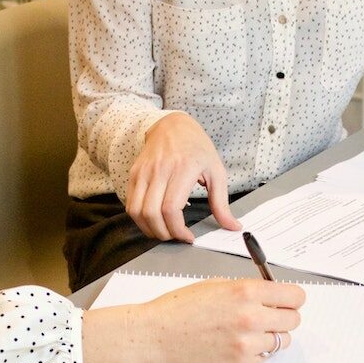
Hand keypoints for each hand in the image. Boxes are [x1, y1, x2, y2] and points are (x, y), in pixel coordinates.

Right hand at [81, 279, 305, 362]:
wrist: (157, 335)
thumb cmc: (181, 307)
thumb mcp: (218, 285)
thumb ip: (249, 290)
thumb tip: (273, 295)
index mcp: (246, 292)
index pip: (295, 296)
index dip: (291, 298)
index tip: (287, 300)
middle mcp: (252, 318)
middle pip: (293, 320)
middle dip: (283, 316)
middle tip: (269, 315)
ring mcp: (247, 344)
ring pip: (282, 341)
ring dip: (272, 335)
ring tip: (250, 331)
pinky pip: (264, 357)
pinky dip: (256, 352)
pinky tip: (236, 344)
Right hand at [126, 112, 241, 241]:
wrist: (173, 125)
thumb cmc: (197, 148)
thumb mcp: (216, 171)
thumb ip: (222, 203)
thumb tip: (232, 226)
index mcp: (183, 169)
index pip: (171, 208)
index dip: (177, 230)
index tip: (188, 237)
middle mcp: (160, 170)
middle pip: (151, 214)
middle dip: (164, 234)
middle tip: (176, 237)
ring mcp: (143, 172)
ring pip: (137, 211)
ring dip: (149, 229)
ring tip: (164, 231)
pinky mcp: (134, 174)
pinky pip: (130, 204)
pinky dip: (140, 219)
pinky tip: (154, 220)